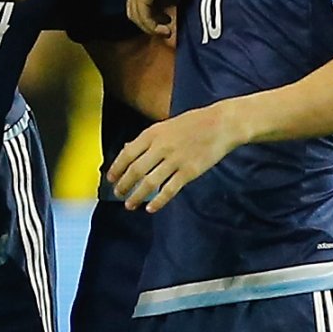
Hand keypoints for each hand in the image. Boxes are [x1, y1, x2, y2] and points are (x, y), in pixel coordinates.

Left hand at [106, 103, 240, 210]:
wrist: (221, 124)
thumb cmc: (194, 123)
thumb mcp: (166, 125)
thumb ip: (147, 139)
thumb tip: (127, 150)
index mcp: (153, 133)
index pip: (127, 154)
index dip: (116, 168)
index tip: (110, 179)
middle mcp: (161, 147)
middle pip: (135, 171)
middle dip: (124, 185)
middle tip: (118, 194)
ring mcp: (175, 160)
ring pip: (149, 183)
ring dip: (136, 196)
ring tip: (130, 204)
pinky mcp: (189, 172)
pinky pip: (169, 190)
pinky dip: (158, 201)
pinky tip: (150, 208)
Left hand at [126, 0, 201, 36]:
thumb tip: (170, 8)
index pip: (138, 6)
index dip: (151, 17)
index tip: (167, 20)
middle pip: (134, 14)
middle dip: (149, 25)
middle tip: (166, 29)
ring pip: (137, 17)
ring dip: (151, 28)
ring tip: (167, 31)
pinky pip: (143, 16)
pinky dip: (152, 25)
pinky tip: (166, 26)